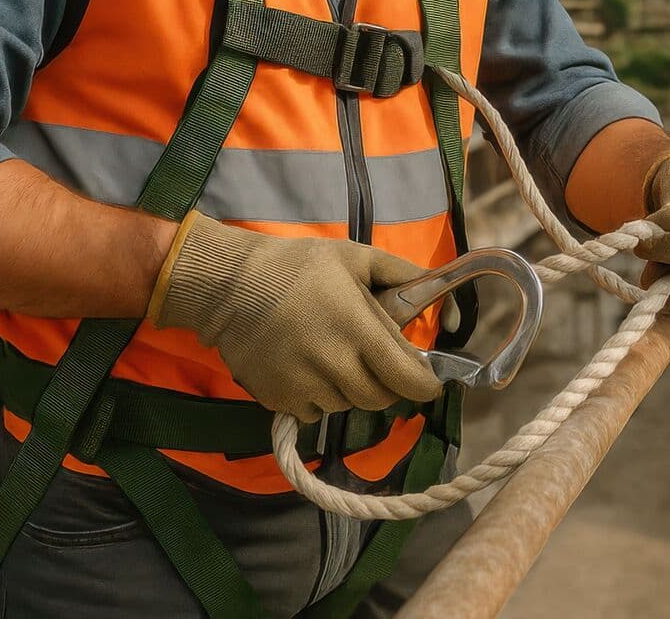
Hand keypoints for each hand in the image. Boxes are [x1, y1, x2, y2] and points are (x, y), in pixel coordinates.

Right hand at [148, 212, 442, 422]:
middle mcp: (334, 365)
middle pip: (378, 398)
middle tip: (377, 363)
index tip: (429, 383)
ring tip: (333, 357)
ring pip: (346, 406)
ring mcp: (304, 387)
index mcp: (358, 329)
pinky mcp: (279, 401)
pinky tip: (306, 369)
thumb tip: (439, 288)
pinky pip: (314, 412)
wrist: (229, 286)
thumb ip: (401, 274)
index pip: (406, 378)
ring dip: (350, 389)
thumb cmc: (297, 267)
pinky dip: (319, 397)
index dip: (424, 386)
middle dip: (386, 385)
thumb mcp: (354, 257)